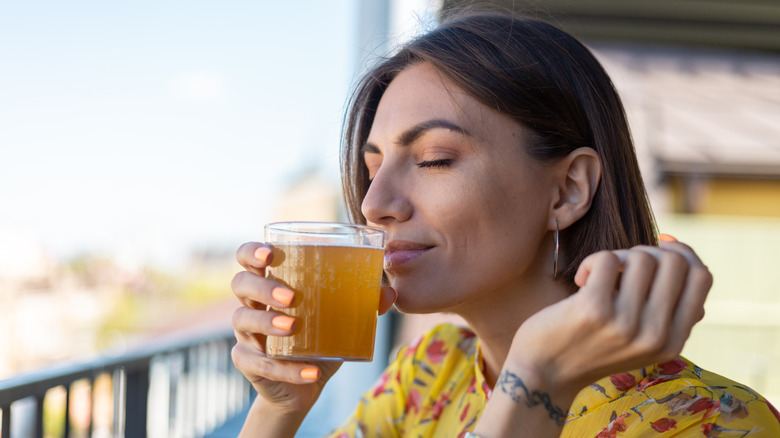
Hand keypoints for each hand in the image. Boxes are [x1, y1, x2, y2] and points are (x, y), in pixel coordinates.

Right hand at [230, 242, 396, 414]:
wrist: (302, 387)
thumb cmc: (317, 341)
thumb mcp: (339, 321)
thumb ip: (361, 305)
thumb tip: (390, 292)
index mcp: (270, 285)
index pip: (248, 258)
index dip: (251, 251)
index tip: (269, 253)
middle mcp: (252, 305)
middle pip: (241, 284)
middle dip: (262, 286)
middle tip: (290, 296)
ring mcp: (246, 334)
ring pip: (242, 319)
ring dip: (267, 321)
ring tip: (293, 326)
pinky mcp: (247, 363)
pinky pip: (259, 363)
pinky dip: (287, 369)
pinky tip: (310, 371)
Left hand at [507, 238, 712, 401]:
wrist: (543, 374)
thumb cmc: (590, 346)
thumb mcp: (639, 339)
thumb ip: (666, 309)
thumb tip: (680, 253)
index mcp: (673, 342)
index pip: (702, 277)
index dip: (683, 252)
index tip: (658, 247)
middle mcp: (655, 336)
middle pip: (675, 261)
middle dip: (646, 252)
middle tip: (620, 267)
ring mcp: (626, 324)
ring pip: (641, 257)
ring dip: (616, 256)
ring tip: (597, 276)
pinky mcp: (594, 310)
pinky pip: (607, 258)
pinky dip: (590, 261)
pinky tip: (579, 281)